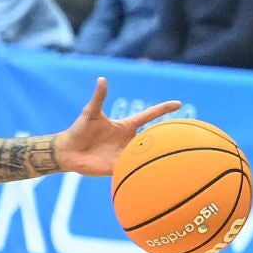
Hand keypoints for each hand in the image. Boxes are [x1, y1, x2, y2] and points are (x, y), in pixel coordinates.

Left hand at [53, 77, 181, 175]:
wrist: (68, 152)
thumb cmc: (79, 130)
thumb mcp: (90, 113)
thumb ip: (99, 97)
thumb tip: (102, 79)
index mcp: (126, 126)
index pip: (148, 116)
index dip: (163, 110)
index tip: (178, 104)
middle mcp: (129, 140)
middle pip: (153, 137)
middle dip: (167, 136)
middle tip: (184, 134)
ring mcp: (125, 154)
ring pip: (146, 154)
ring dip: (158, 155)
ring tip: (178, 156)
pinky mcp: (118, 167)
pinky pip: (134, 169)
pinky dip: (143, 171)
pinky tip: (157, 174)